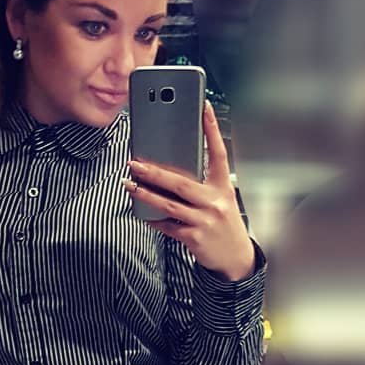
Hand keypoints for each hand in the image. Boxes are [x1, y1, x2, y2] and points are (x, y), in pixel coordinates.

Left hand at [123, 100, 255, 280]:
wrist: (235, 257)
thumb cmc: (224, 222)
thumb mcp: (221, 198)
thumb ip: (202, 184)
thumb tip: (170, 171)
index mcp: (223, 186)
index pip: (218, 152)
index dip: (212, 129)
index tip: (203, 107)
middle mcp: (215, 201)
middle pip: (181, 182)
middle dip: (154, 172)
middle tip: (134, 163)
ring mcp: (205, 220)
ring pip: (169, 205)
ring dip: (145, 194)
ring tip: (129, 185)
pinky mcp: (195, 237)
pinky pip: (168, 226)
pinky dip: (153, 219)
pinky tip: (141, 213)